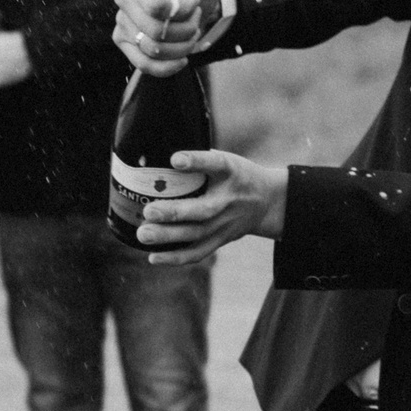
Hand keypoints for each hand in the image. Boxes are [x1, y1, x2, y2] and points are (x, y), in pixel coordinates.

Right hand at [114, 0, 225, 76]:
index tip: (194, 1)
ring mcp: (122, 22)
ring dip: (182, 46)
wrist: (193, 1)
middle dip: (186, 29)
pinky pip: (144, 64)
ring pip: (153, 49)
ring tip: (191, 33)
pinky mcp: (125, 43)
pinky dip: (168, 66)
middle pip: (156, 31)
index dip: (183, 11)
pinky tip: (182, 59)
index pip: (157, 7)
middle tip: (196, 18)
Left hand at [134, 150, 287, 265]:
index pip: (216, 164)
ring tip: (143, 234)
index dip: (197, 161)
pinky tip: (153, 257)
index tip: (175, 159)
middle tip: (149, 211)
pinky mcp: (221, 239)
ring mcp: (225, 223)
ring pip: (196, 234)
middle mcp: (229, 199)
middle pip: (202, 210)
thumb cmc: (235, 175)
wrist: (267, 201)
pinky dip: (176, 257)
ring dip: (168, 236)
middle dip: (174, 212)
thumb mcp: (225, 159)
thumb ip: (199, 159)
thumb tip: (156, 152)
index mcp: (231, 172)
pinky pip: (198, 252)